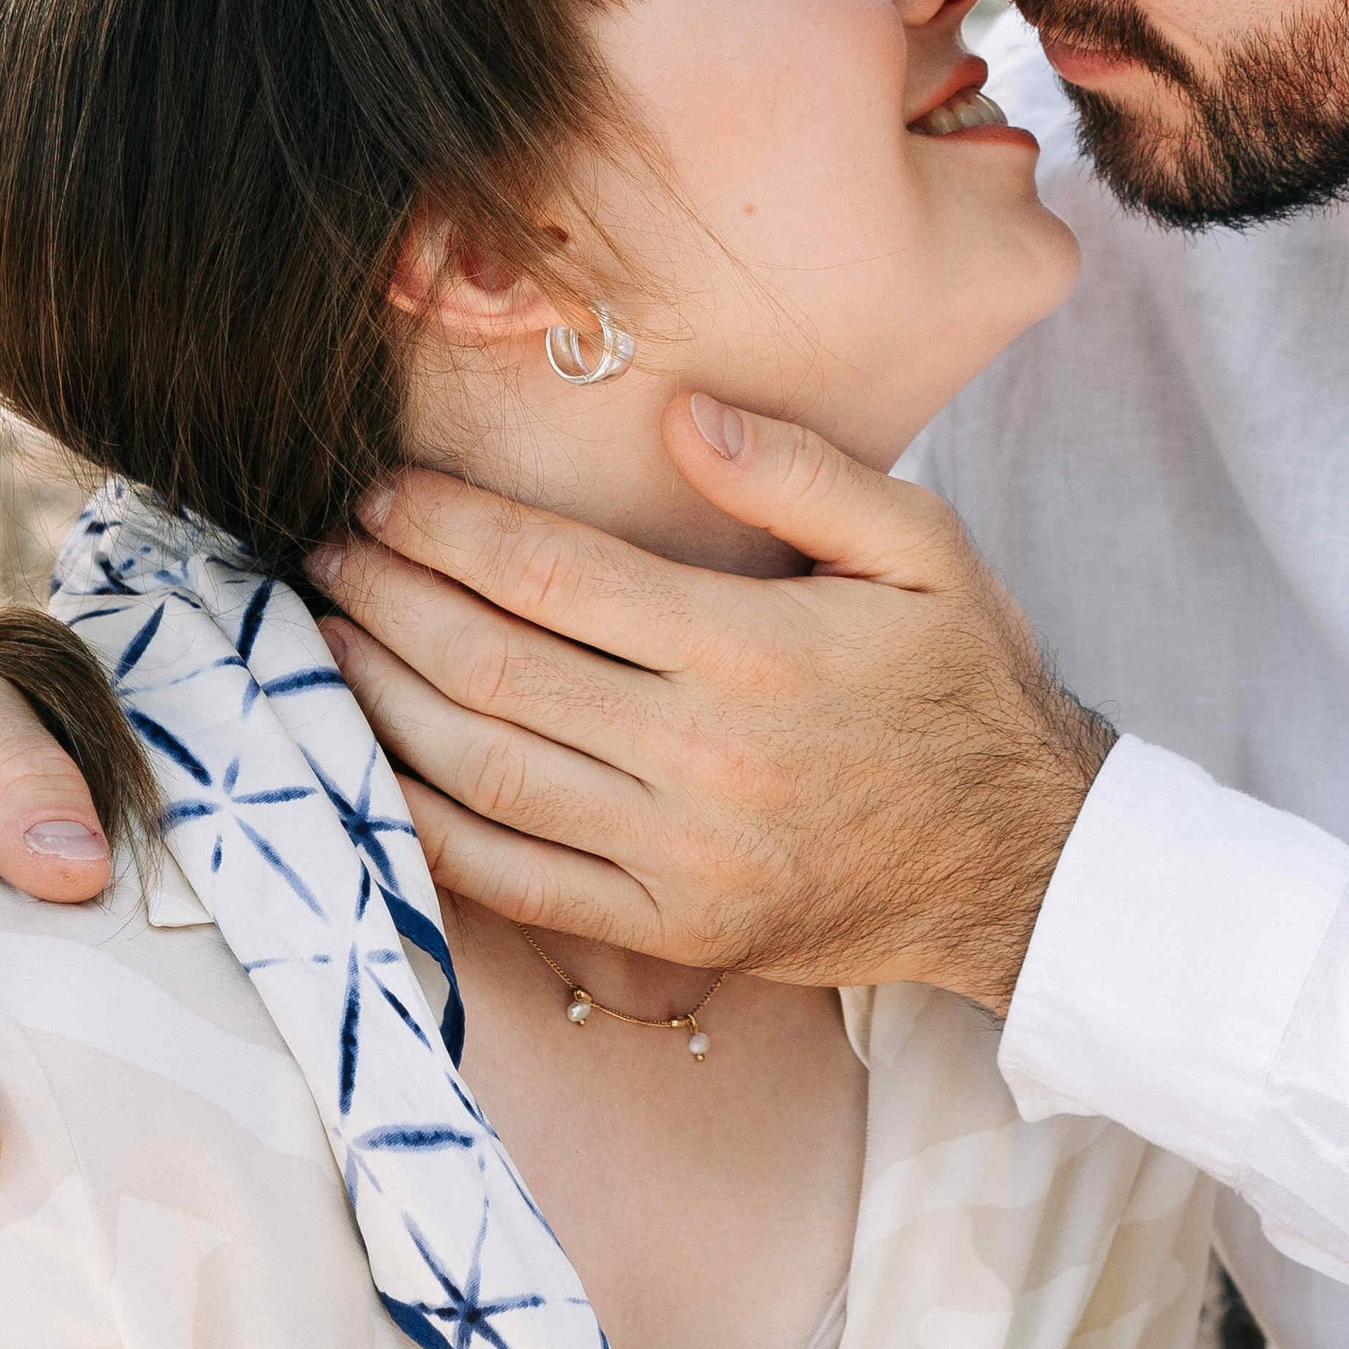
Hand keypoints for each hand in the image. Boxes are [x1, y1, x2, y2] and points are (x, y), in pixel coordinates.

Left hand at [312, 398, 1111, 1010]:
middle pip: (498, 669)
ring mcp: (680, 858)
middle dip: (391, 602)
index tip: (389, 496)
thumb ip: (801, 473)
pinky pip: (516, 884)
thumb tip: (679, 418)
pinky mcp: (669, 931)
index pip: (559, 577)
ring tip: (325, 641)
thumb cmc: (964, 685)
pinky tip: (371, 771)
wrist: (1023, 861)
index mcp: (754, 652)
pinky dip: (426, 829)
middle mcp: (705, 759)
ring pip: (487, 774)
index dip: (453, 530)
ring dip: (383, 703)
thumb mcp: (923, 546)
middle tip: (329, 555)